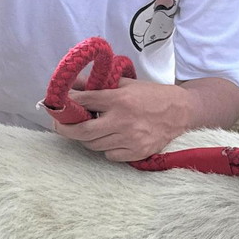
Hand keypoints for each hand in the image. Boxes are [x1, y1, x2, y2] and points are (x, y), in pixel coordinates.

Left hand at [52, 79, 188, 162]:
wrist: (182, 112)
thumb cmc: (152, 96)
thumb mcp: (126, 83)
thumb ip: (99, 84)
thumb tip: (73, 83)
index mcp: (119, 99)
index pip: (84, 101)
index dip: (66, 104)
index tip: (56, 105)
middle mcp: (122, 120)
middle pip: (82, 131)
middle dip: (65, 129)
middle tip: (59, 126)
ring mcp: (130, 139)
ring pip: (94, 145)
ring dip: (87, 138)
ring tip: (88, 130)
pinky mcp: (136, 153)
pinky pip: (109, 155)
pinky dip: (105, 149)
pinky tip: (111, 139)